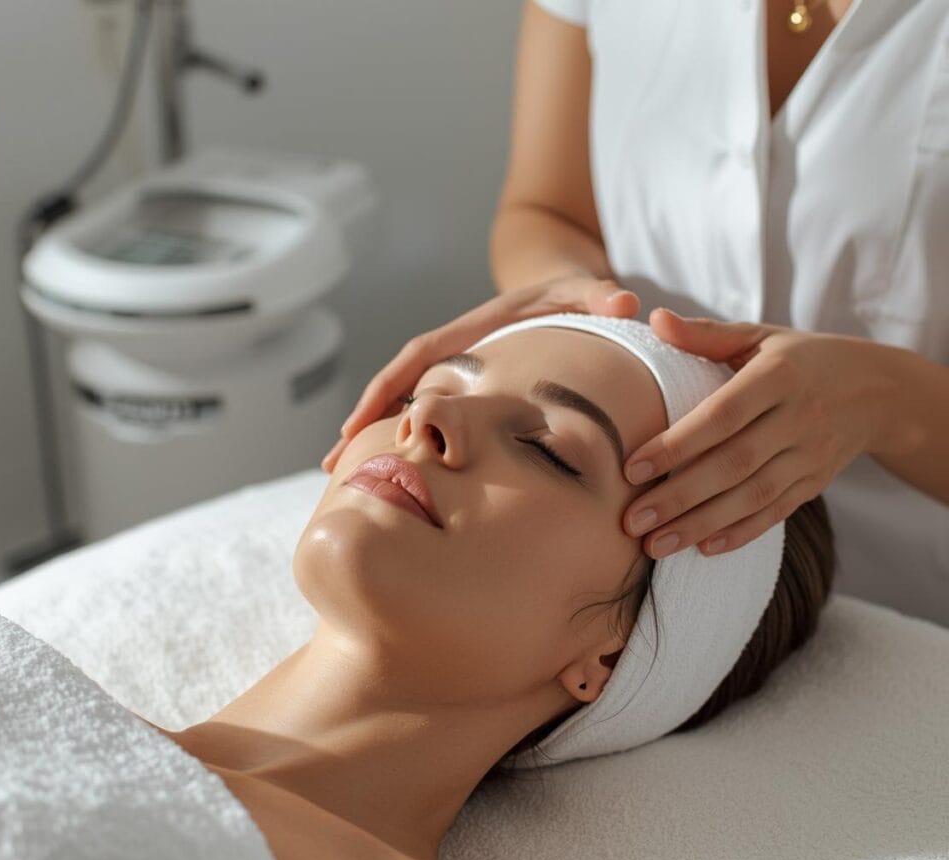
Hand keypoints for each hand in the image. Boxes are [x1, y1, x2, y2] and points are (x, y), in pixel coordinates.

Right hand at [319, 275, 640, 472]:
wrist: (561, 285)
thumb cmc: (569, 294)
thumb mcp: (585, 291)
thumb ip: (601, 297)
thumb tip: (626, 303)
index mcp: (470, 331)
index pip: (417, 357)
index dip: (387, 389)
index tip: (359, 421)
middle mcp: (453, 349)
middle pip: (397, 383)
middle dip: (365, 418)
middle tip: (335, 462)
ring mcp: (455, 367)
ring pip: (406, 398)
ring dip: (377, 429)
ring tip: (347, 471)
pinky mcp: (463, 381)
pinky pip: (425, 405)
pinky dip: (403, 430)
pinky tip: (396, 463)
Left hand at [620, 308, 889, 558]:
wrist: (878, 389)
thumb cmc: (800, 359)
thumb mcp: (759, 337)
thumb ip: (705, 335)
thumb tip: (655, 318)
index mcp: (778, 376)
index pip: (721, 416)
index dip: (676, 445)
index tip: (631, 469)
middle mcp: (798, 418)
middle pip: (733, 464)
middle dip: (679, 497)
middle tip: (630, 521)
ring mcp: (810, 455)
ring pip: (752, 496)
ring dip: (700, 525)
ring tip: (653, 545)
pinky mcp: (816, 483)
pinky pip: (775, 512)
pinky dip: (739, 533)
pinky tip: (702, 549)